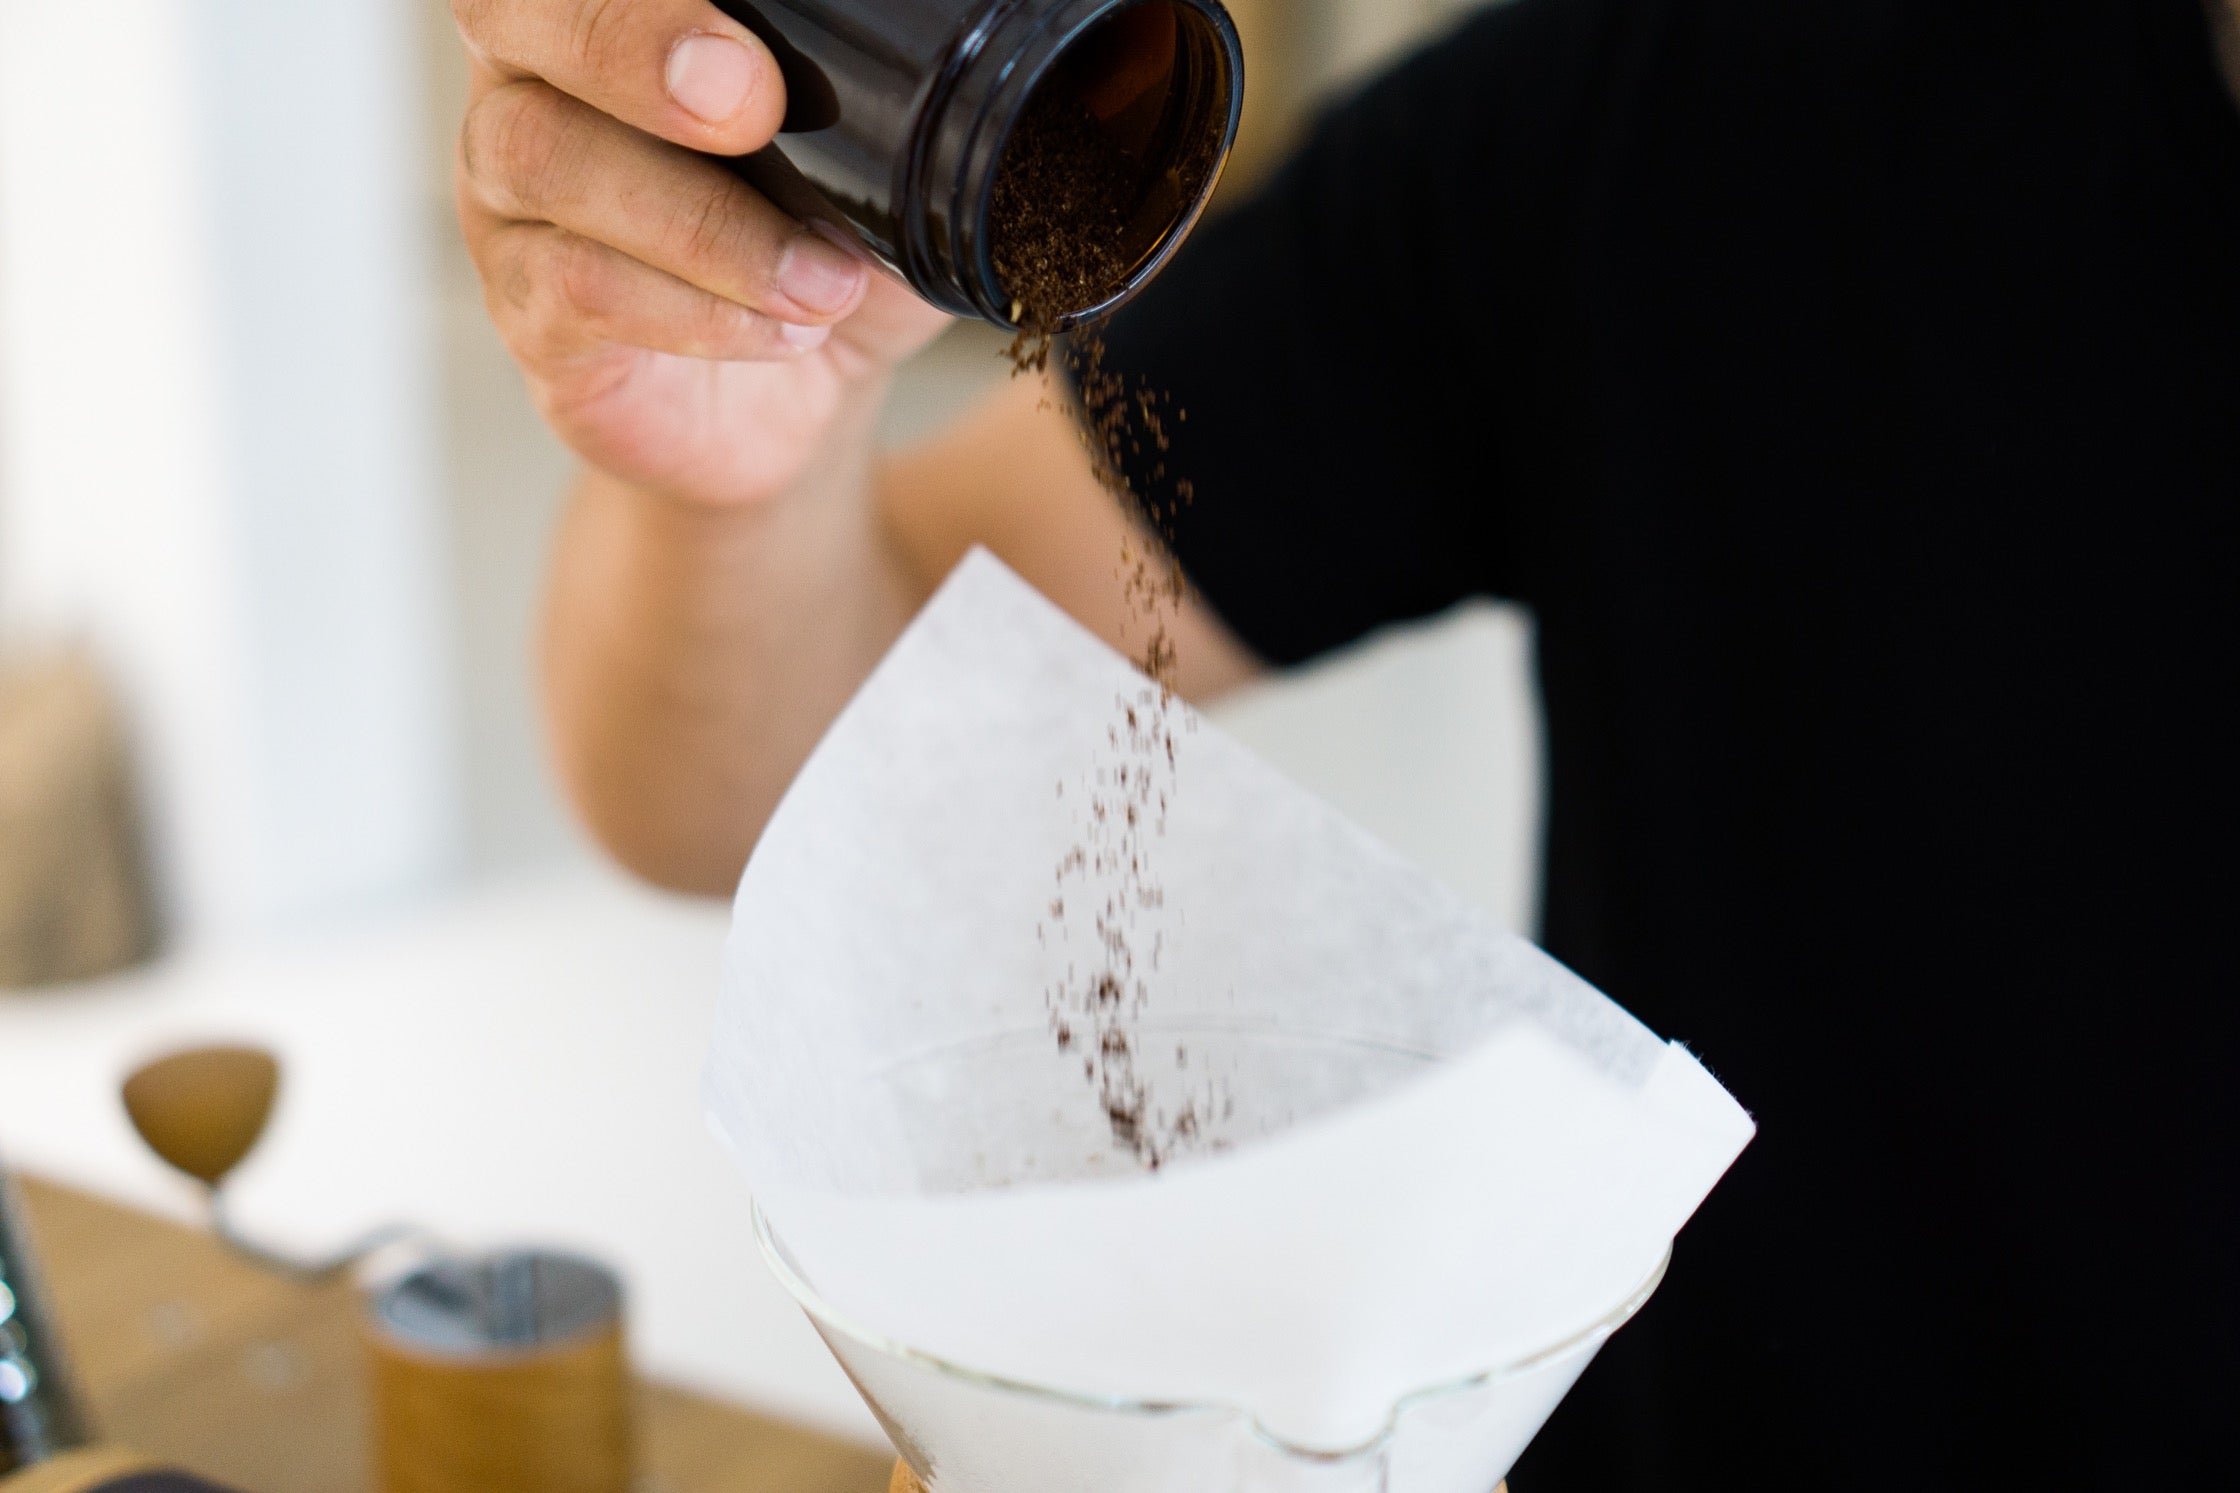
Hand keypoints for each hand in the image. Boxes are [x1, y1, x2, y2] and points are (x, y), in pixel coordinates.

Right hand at [450, 0, 954, 508]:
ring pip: (549, 160)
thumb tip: (988, 41)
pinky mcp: (528, 312)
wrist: (804, 398)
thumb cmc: (832, 239)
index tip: (760, 43)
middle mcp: (533, 79)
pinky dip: (693, 309)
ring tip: (825, 280)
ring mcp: (511, 197)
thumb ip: (908, 90)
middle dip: (634, 46)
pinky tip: (783, 329)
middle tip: (753, 101)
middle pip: (516, 14)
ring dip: (703, 223)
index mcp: (615, 10)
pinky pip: (576, 287)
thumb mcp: (895, 155)